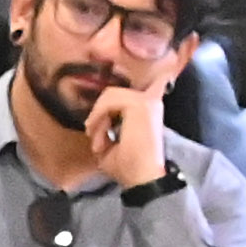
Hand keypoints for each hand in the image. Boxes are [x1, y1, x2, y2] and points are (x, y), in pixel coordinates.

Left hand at [82, 65, 179, 188]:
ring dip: (97, 117)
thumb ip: (107, 125)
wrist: (142, 178)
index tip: (137, 68)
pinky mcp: (140, 104)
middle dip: (98, 112)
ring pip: (109, 95)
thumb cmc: (128, 165)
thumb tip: (93, 120)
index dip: (150, 73)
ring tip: (98, 139)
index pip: (152, 80)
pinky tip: (102, 135)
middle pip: (114, 92)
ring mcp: (147, 100)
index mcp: (148, 107)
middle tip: (93, 134)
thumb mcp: (112, 142)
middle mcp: (151, 100)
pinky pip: (109, 100)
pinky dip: (99, 117)